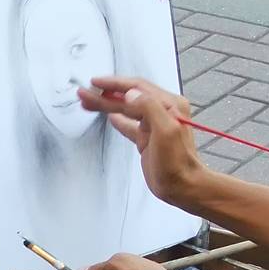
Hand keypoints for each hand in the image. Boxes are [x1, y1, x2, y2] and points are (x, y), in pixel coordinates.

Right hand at [78, 76, 204, 205]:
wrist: (183, 186)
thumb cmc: (178, 163)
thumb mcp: (165, 130)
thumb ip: (149, 107)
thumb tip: (130, 95)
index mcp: (169, 104)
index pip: (137, 87)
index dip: (114, 84)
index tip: (96, 83)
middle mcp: (162, 111)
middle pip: (128, 97)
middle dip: (105, 94)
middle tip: (85, 93)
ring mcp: (154, 124)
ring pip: (125, 109)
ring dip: (106, 104)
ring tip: (88, 101)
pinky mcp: (147, 138)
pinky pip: (128, 124)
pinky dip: (117, 118)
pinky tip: (108, 115)